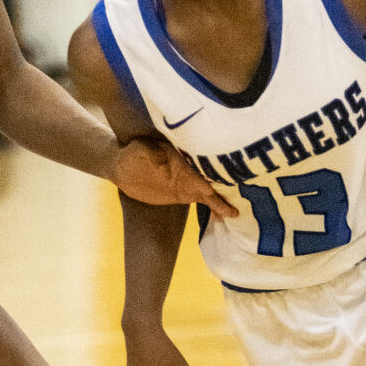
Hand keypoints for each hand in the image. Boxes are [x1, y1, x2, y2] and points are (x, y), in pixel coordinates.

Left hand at [112, 137, 236, 219]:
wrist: (123, 168)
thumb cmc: (131, 153)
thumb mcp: (138, 150)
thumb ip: (151, 152)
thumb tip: (161, 155)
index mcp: (180, 154)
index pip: (195, 164)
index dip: (203, 174)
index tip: (211, 186)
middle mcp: (190, 166)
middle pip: (210, 176)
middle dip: (224, 185)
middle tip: (242, 196)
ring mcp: (190, 180)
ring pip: (212, 190)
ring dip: (225, 199)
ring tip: (238, 211)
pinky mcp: (187, 193)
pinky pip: (205, 200)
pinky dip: (218, 207)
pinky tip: (230, 215)